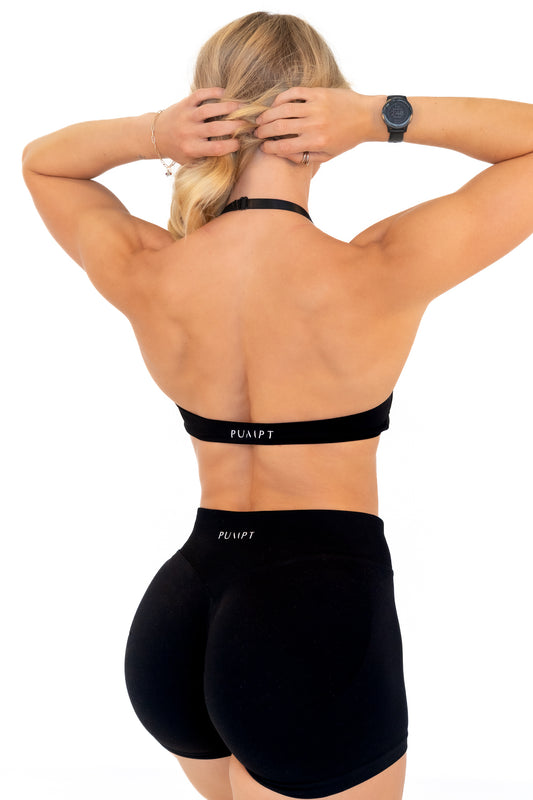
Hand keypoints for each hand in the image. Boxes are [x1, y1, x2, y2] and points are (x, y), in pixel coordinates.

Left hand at [153, 88, 241, 164]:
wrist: (155, 135)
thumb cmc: (179, 151)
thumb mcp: (191, 161)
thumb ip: (208, 160)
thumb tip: (232, 158)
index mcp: (192, 149)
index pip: (217, 148)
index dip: (233, 145)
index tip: (242, 142)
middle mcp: (189, 133)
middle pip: (217, 128)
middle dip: (236, 125)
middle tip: (249, 123)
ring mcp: (187, 116)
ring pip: (211, 109)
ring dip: (229, 107)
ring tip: (242, 107)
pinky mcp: (184, 103)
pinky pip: (201, 95)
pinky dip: (214, 92)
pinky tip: (225, 94)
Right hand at [254, 87, 372, 163]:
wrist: (366, 117)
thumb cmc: (346, 139)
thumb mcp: (327, 155)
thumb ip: (306, 156)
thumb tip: (285, 154)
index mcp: (316, 142)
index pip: (285, 147)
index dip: (270, 148)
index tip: (263, 148)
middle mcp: (314, 125)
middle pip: (279, 127)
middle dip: (264, 131)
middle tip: (257, 132)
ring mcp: (315, 106)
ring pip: (283, 109)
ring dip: (268, 114)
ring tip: (261, 119)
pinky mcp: (318, 93)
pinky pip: (294, 93)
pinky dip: (281, 98)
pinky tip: (276, 104)